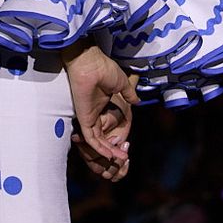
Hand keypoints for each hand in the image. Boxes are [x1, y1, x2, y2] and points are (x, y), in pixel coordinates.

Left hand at [64, 44, 138, 181]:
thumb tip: (137, 101)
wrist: (90, 62)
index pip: (106, 128)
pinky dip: (100, 148)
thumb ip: (129, 94)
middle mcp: (94, 114)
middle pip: (102, 138)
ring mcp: (88, 117)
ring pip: (97, 142)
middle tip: (124, 158)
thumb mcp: (121, 83)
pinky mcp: (84, 118)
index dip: (115, 138)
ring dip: (108, 152)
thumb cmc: (103, 68)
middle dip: (113, 150)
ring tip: (120, 160)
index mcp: (101, 106)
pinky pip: (91, 138)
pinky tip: (109, 155)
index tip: (126, 144)